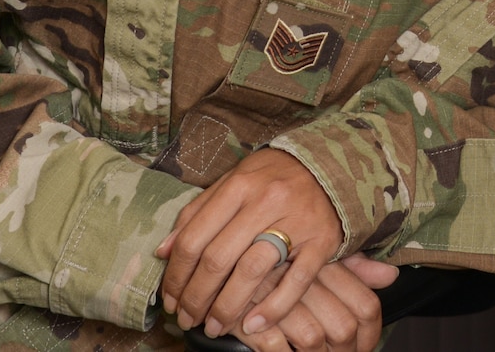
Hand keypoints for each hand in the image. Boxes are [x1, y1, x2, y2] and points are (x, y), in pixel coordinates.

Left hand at [156, 147, 345, 338]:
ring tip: (214, 327)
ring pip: (251, 271)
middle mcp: (266, 201)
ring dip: (226, 308)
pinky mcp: (322, 241)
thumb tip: (163, 250)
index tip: (169, 298)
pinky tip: (252, 326)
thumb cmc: (275, 177)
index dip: (176, 274)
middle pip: (218, 258)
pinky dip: (273, 309)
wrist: (332, 167)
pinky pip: (295, 281)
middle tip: (187, 318)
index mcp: (239, 185)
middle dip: (196, 297)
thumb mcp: (234, 182)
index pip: (195, 237)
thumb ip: (198, 212)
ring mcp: (296, 221)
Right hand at [238, 254, 398, 351]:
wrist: (220, 251)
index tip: (362, 348)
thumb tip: (390, 275)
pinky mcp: (247, 310)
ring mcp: (276, 293)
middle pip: (343, 328)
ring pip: (313, 339)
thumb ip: (354, 267)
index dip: (370, 335)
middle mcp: (307, 275)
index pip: (366, 305)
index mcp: (327, 260)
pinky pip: (274, 346)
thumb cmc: (274, 254)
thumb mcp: (315, 253)